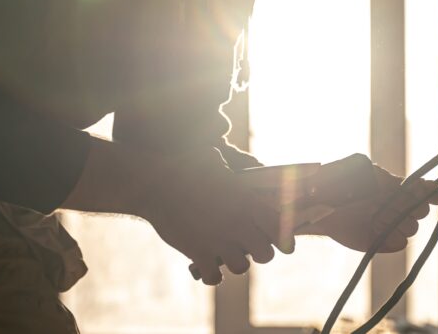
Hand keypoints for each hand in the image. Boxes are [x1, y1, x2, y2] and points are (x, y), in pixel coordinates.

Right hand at [141, 149, 289, 285]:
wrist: (155, 182)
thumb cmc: (184, 167)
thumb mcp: (213, 162)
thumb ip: (228, 169)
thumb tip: (225, 159)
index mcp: (246, 200)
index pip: (281, 228)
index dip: (282, 237)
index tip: (280, 240)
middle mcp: (238, 223)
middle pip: (266, 254)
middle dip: (259, 252)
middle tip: (247, 246)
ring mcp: (218, 241)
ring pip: (241, 268)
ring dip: (234, 262)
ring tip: (225, 253)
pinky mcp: (198, 253)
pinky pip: (214, 277)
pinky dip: (211, 274)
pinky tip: (206, 264)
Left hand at [300, 155, 437, 251]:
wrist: (320, 205)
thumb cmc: (341, 185)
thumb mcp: (366, 175)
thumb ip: (391, 181)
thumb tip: (418, 187)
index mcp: (397, 188)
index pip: (426, 191)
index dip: (432, 193)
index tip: (434, 195)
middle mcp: (398, 207)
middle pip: (422, 211)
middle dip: (410, 207)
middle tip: (388, 203)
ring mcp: (392, 225)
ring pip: (412, 228)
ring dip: (397, 221)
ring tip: (375, 215)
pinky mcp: (383, 241)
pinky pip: (401, 243)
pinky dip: (392, 237)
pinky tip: (376, 229)